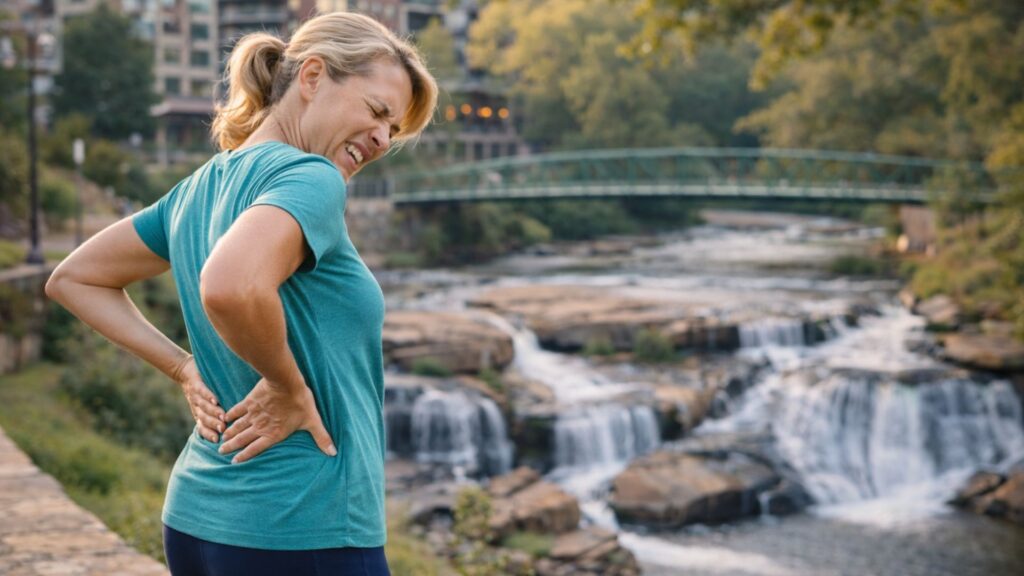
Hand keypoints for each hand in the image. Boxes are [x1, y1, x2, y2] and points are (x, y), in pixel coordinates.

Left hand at [172, 354, 224, 442]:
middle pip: (204, 418)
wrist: (184, 371)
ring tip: (222, 416)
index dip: (208, 434)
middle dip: (213, 424)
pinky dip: (208, 396)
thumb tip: (237, 424)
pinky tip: (216, 400)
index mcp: (199, 414)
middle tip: (223, 429)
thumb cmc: (202, 389)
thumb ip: (217, 413)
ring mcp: (195, 396)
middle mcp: (196, 407)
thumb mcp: (206, 404)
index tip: (217, 440)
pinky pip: (201, 391)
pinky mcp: (196, 384)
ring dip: (213, 412)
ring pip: (203, 406)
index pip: (202, 427)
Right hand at [218, 377, 336, 463]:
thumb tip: (333, 452)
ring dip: (229, 433)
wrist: (286, 382)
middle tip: (221, 451)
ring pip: (238, 426)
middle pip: (243, 439)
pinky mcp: (250, 401)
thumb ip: (322, 438)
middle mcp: (260, 426)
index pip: (256, 448)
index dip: (245, 456)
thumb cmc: (300, 402)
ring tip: (221, 439)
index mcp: (274, 434)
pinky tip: (224, 418)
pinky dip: (230, 415)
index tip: (234, 462)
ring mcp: (253, 414)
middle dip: (232, 446)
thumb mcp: (313, 421)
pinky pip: (237, 410)